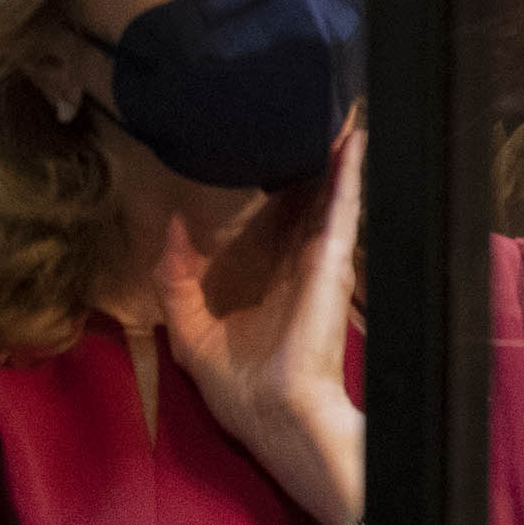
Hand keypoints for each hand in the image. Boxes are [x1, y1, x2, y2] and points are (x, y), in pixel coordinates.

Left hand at [157, 126, 366, 524]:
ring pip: (335, 195)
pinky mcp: (333, 262)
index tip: (275, 143)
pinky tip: (354, 140)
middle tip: (318, 111)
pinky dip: (351, 174)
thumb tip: (168, 224)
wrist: (275, 414)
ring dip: (340, 155)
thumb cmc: (239, 384)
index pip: (281, 220)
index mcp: (275, 277)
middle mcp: (304, 263)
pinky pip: (344, 208)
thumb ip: (175, 279)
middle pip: (314, 199)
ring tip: (345, 110)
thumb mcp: (189, 328)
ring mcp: (323, 260)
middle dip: (316, 158)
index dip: (281, 183)